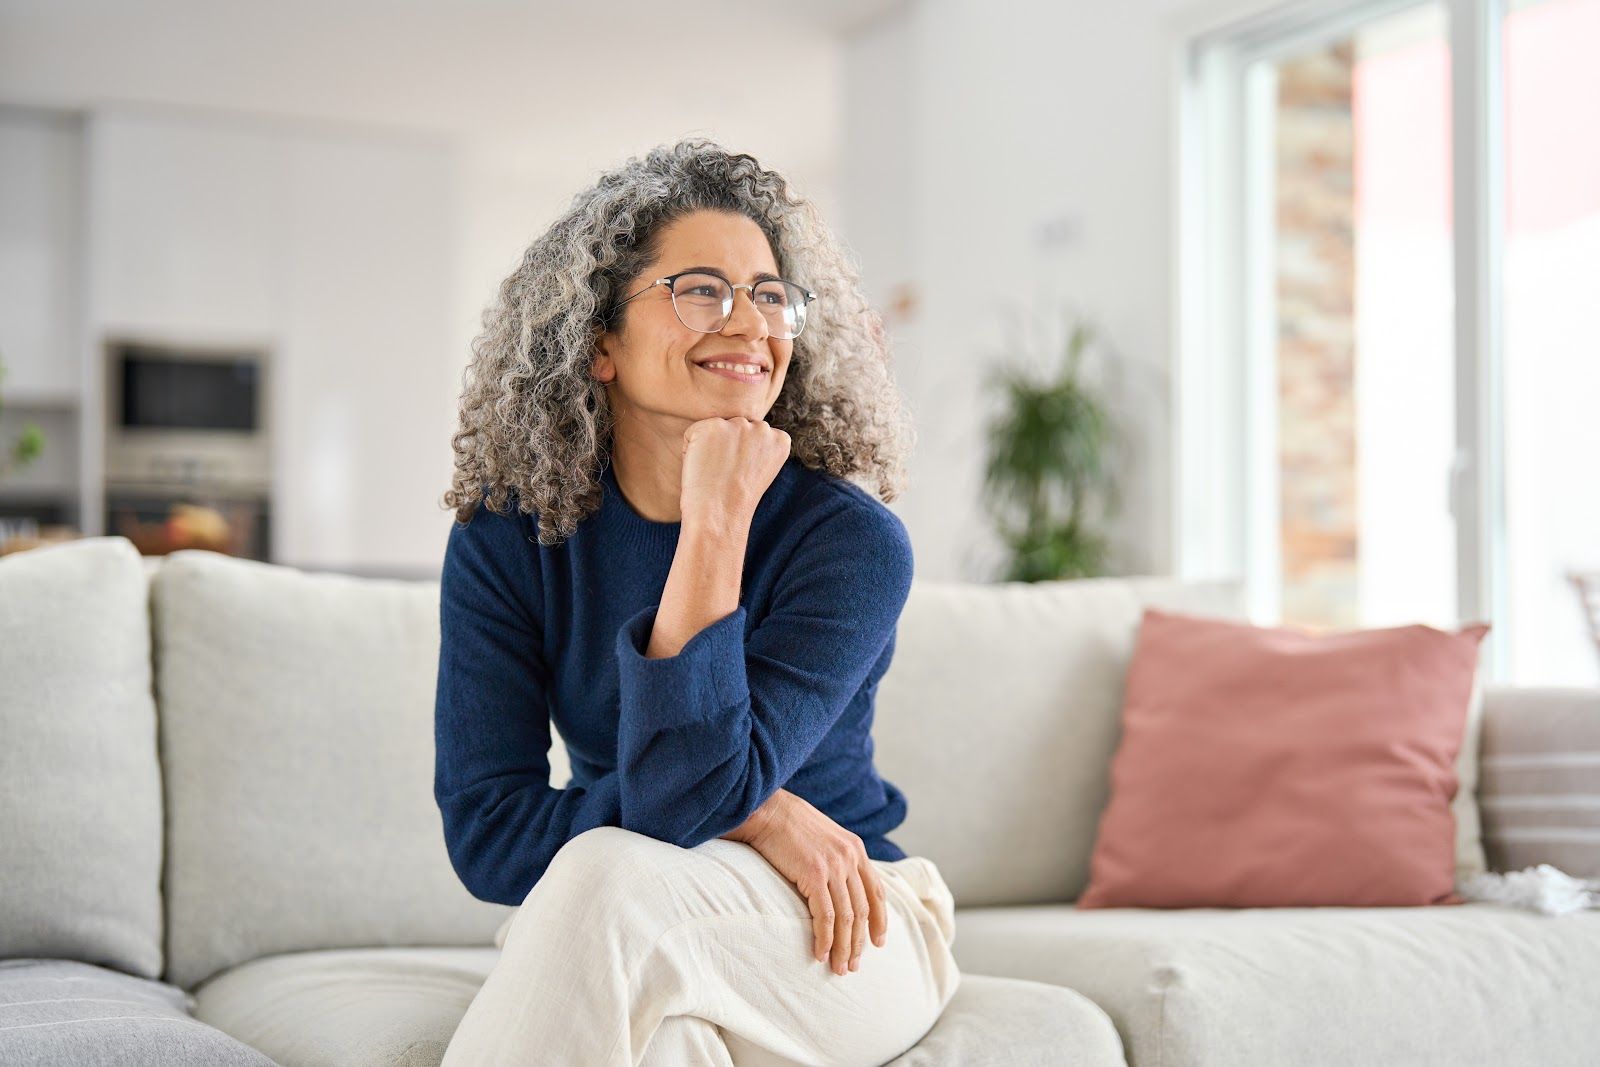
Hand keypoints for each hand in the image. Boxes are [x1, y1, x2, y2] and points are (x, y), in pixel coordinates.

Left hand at [679, 417, 790, 530]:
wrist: (720, 513)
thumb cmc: (735, 500)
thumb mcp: (759, 471)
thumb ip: (756, 448)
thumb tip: (738, 435)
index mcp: (780, 439)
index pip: (753, 435)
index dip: (741, 458)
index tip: (741, 475)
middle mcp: (762, 428)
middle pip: (734, 428)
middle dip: (726, 449)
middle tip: (726, 476)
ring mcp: (738, 425)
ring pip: (715, 429)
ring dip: (709, 448)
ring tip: (715, 472)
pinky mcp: (713, 426)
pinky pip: (692, 434)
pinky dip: (689, 451)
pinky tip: (702, 468)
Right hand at [728, 790, 889, 976]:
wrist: (767, 809)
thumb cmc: (788, 825)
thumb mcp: (824, 837)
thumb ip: (837, 859)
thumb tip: (839, 886)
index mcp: (856, 849)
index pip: (876, 892)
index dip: (880, 920)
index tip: (878, 943)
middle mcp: (850, 858)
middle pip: (862, 910)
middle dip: (859, 942)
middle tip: (853, 965)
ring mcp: (834, 866)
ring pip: (846, 918)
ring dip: (844, 948)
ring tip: (839, 969)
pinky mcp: (814, 875)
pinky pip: (825, 916)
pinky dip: (825, 939)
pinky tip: (821, 954)